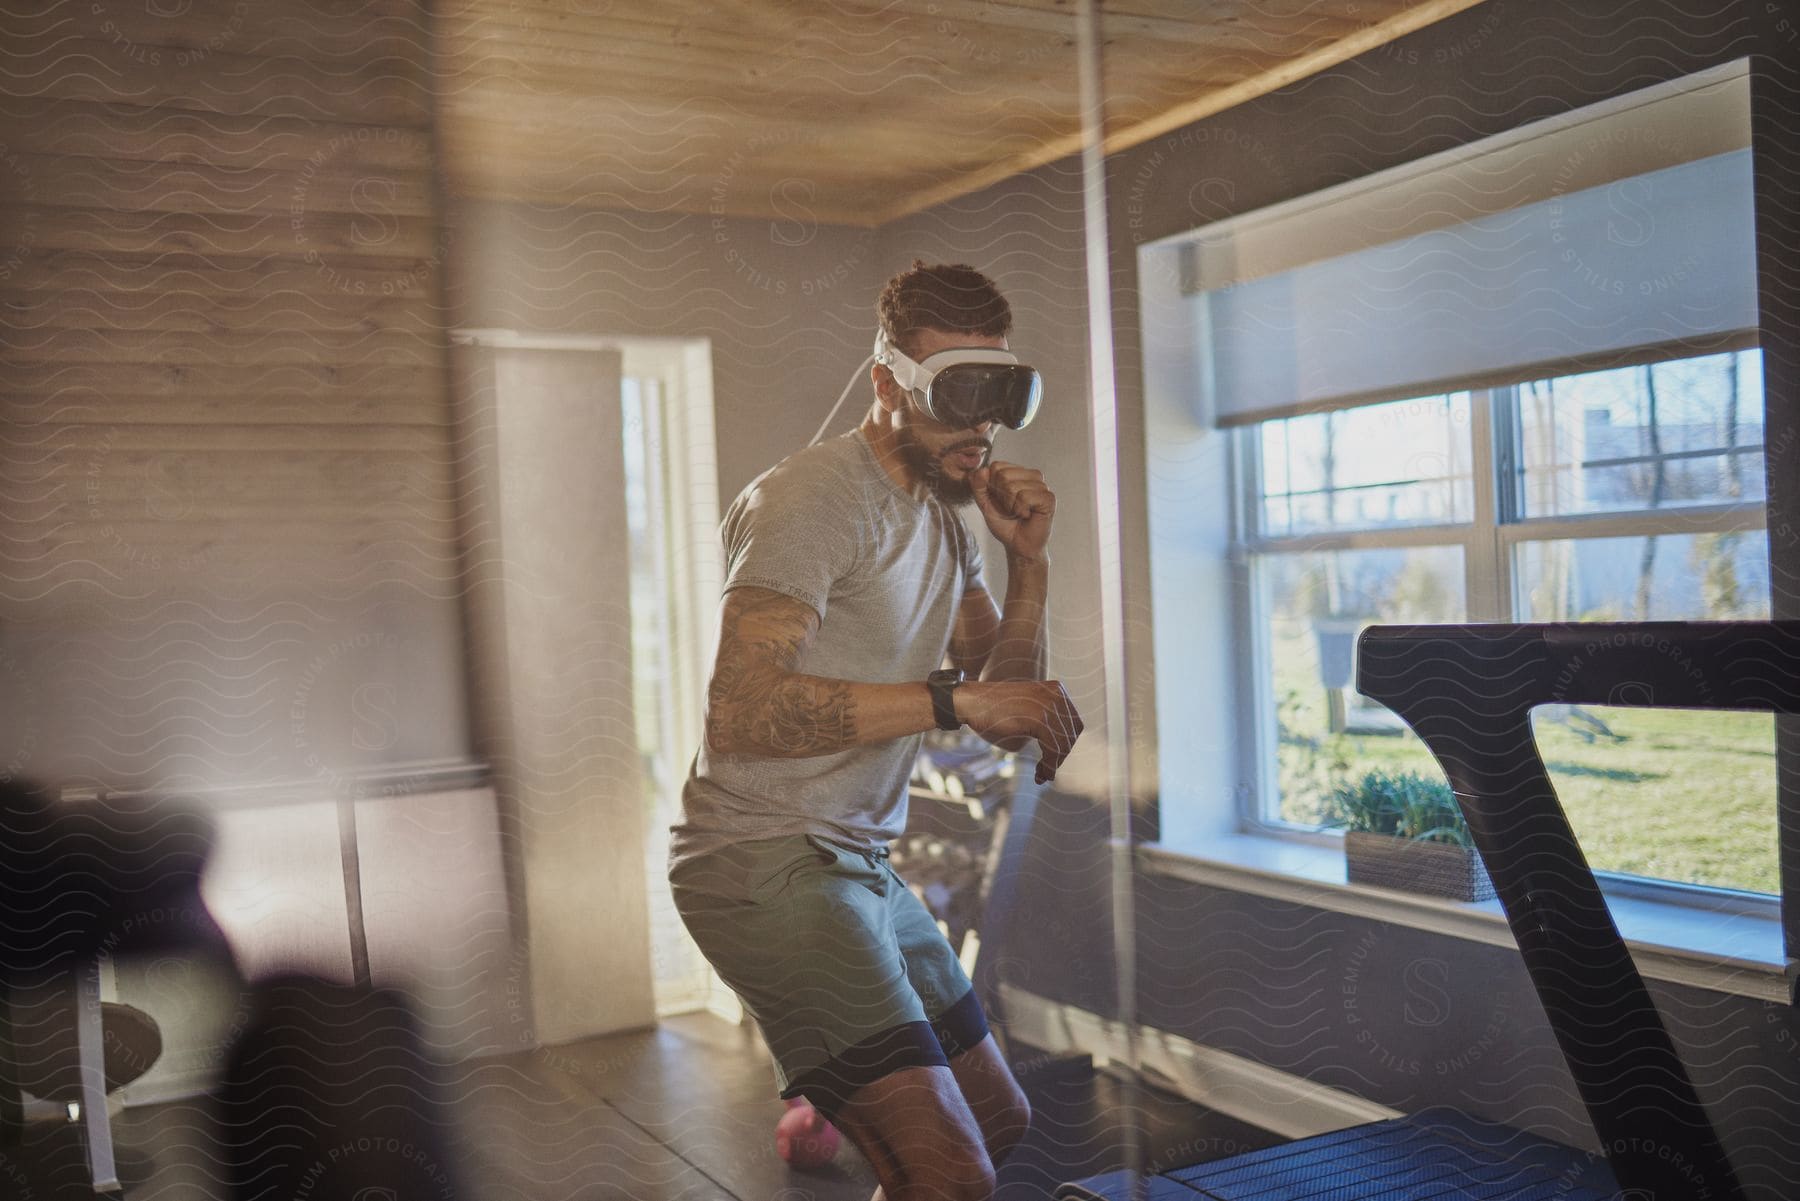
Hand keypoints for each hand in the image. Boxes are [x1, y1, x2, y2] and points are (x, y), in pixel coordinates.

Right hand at [957, 679, 1083, 784]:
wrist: (971, 702)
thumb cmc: (994, 711)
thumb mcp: (1027, 711)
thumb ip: (1047, 722)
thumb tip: (1062, 750)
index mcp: (1056, 690)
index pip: (1074, 723)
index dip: (1066, 745)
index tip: (1052, 760)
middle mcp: (1057, 693)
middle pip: (1072, 733)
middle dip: (1061, 756)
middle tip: (1046, 772)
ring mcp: (1049, 704)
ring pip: (1064, 743)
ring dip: (1054, 764)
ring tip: (1042, 775)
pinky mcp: (1039, 718)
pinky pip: (1053, 748)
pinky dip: (1049, 764)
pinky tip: (1040, 773)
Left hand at [969, 462, 1053, 563]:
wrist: (1018, 545)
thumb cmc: (1005, 524)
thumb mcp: (985, 504)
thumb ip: (979, 486)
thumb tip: (981, 470)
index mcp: (1018, 473)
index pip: (997, 466)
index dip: (992, 486)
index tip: (1000, 500)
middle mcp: (1032, 476)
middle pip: (1003, 475)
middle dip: (1001, 497)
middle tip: (1011, 509)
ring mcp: (1042, 486)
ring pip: (1013, 486)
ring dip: (1011, 506)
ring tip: (1020, 513)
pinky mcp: (1049, 498)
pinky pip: (1024, 497)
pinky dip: (1020, 510)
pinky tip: (1027, 515)